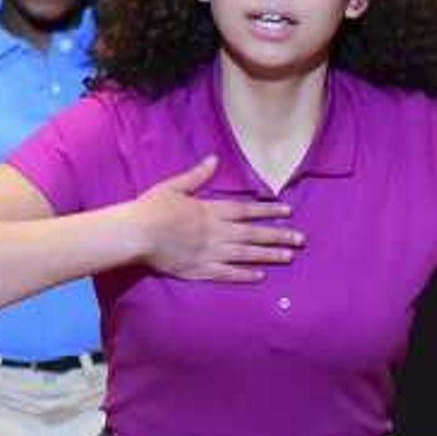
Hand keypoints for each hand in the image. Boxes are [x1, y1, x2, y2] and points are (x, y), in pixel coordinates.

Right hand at [132, 155, 300, 282]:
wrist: (135, 234)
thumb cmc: (150, 208)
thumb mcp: (173, 186)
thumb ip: (196, 176)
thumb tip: (214, 159)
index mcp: (210, 211)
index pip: (246, 210)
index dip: (268, 210)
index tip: (288, 212)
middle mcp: (216, 232)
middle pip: (252, 233)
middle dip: (278, 235)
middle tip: (300, 239)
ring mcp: (209, 252)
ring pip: (245, 254)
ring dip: (267, 255)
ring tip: (288, 257)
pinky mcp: (198, 269)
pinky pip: (226, 273)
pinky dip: (243, 275)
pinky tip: (259, 276)